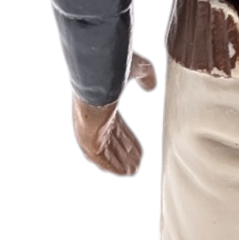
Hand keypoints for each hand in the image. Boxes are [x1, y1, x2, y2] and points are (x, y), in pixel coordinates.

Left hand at [71, 52, 156, 175]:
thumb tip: (151, 86)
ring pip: (105, 151)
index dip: (127, 137)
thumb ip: (145, 75)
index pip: (115, 125)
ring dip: (118, 161)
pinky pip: (99, 157)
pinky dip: (111, 165)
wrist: (99, 72)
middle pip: (111, 140)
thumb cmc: (112, 66)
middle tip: (135, 165)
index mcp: (101, 103)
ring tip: (132, 171)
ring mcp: (88, 128)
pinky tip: (122, 172)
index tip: (137, 149)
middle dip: (123, 152)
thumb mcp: (136, 67)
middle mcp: (93, 117)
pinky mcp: (86, 138)